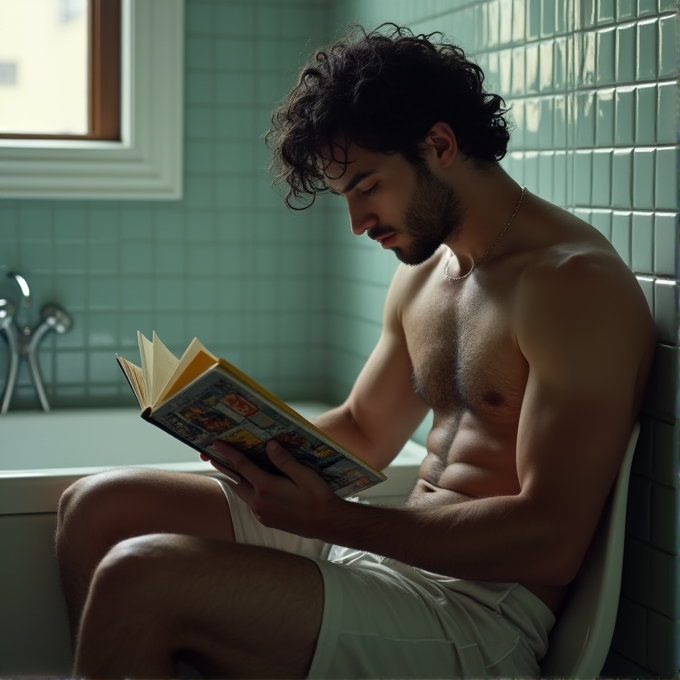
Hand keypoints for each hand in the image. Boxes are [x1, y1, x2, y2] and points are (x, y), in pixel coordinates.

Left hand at [202, 439, 341, 536]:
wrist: (326, 523)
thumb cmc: (318, 496)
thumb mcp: (304, 475)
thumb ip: (284, 460)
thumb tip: (269, 445)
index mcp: (267, 488)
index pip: (242, 466)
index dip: (228, 453)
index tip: (215, 443)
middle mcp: (259, 502)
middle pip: (235, 480)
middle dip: (224, 466)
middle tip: (213, 454)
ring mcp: (261, 513)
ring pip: (242, 492)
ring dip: (235, 479)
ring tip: (228, 466)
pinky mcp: (265, 520)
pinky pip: (250, 502)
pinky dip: (246, 490)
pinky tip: (251, 484)